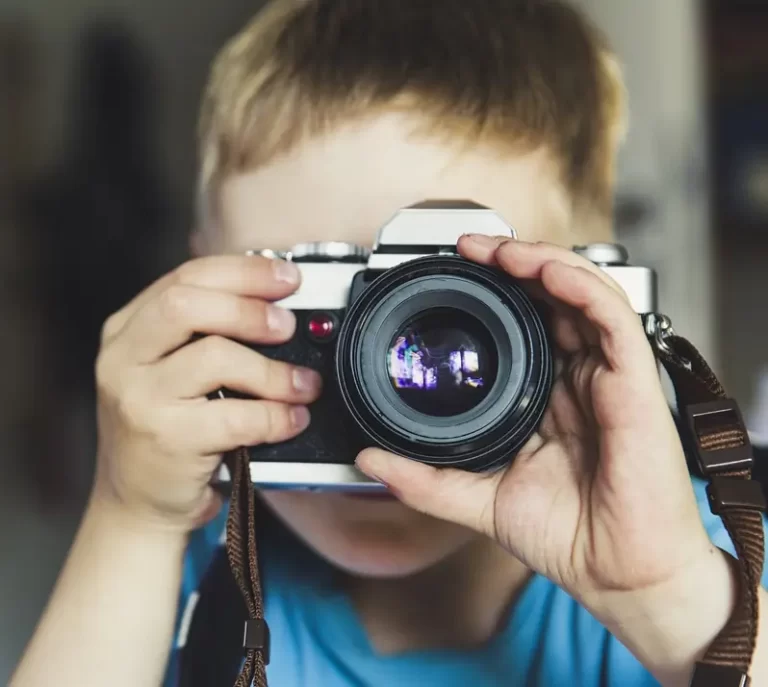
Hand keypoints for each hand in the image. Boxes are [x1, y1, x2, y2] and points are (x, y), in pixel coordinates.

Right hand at [94, 255, 321, 531]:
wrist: (137, 504)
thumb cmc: (168, 430)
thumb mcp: (171, 371)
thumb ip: (207, 333)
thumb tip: (279, 305)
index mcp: (128, 330)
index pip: (186, 278)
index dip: (243, 272)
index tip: (287, 277)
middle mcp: (123, 359)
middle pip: (187, 305)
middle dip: (249, 309)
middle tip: (288, 326)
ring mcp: (140, 399)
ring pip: (215, 358)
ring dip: (273, 370)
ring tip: (303, 384)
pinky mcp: (166, 440)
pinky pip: (235, 417)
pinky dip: (275, 416)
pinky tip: (292, 420)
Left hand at [356, 236, 717, 611]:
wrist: (616, 574)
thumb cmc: (567, 536)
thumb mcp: (479, 499)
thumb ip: (424, 479)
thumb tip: (369, 459)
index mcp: (549, 396)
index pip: (526, 324)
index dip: (495, 292)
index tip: (454, 274)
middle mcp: (579, 378)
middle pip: (552, 297)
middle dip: (512, 262)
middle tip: (469, 248)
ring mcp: (608, 376)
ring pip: (582, 293)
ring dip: (541, 261)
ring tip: (497, 249)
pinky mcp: (635, 382)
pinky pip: (612, 317)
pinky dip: (579, 286)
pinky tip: (544, 271)